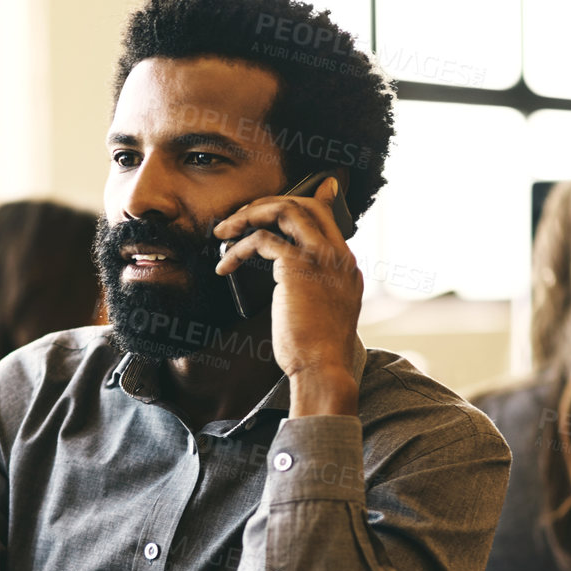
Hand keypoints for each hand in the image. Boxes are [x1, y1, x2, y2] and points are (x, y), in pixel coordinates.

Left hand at [213, 178, 361, 415]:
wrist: (323, 368)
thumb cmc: (317, 349)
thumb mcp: (326, 311)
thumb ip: (316, 286)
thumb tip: (288, 275)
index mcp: (346, 264)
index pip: (326, 216)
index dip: (297, 203)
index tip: (269, 204)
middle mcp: (337, 255)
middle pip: (305, 204)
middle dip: (267, 204)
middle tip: (240, 218)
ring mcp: (320, 257)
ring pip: (284, 210)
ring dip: (249, 215)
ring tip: (224, 231)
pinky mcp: (297, 267)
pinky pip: (261, 240)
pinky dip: (237, 250)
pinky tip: (224, 266)